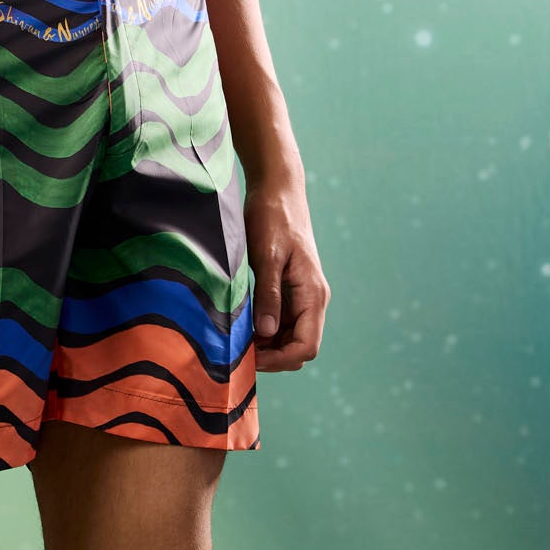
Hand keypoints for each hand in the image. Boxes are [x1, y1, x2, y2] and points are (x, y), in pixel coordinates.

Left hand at [245, 173, 327, 369]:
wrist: (278, 190)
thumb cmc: (273, 217)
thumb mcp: (266, 255)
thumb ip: (269, 294)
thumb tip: (266, 333)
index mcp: (313, 294)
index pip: (306, 346)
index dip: (279, 359)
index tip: (249, 358)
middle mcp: (313, 299)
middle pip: (299, 347)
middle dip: (272, 357)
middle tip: (238, 352)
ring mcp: (302, 296)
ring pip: (289, 337)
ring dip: (267, 346)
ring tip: (236, 340)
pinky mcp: (289, 290)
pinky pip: (280, 321)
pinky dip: (264, 330)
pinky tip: (241, 325)